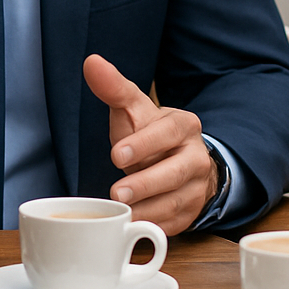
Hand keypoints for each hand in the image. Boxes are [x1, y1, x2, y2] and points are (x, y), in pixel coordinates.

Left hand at [83, 54, 218, 234]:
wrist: (180, 161)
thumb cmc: (150, 133)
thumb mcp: (133, 108)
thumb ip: (113, 88)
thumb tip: (92, 63)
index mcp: (184, 126)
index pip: (167, 133)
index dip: (144, 144)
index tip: (117, 155)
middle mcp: (196, 156)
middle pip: (174, 172)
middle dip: (146, 183)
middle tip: (117, 192)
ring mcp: (196, 187)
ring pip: (175, 202)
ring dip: (148, 209)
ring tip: (122, 212)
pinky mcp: (191, 212)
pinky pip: (174, 224)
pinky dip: (154, 226)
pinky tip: (134, 226)